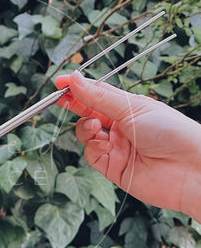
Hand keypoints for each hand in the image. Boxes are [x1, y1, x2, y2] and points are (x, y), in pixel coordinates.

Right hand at [56, 71, 200, 220]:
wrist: (188, 168)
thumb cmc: (170, 131)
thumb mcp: (131, 107)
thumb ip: (98, 96)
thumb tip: (74, 79)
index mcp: (129, 108)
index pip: (97, 95)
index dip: (78, 89)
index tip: (59, 84)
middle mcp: (122, 127)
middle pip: (88, 113)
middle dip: (75, 106)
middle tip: (61, 99)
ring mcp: (117, 147)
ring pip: (86, 134)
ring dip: (85, 127)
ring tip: (96, 126)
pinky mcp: (113, 168)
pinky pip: (92, 155)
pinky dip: (92, 147)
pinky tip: (102, 143)